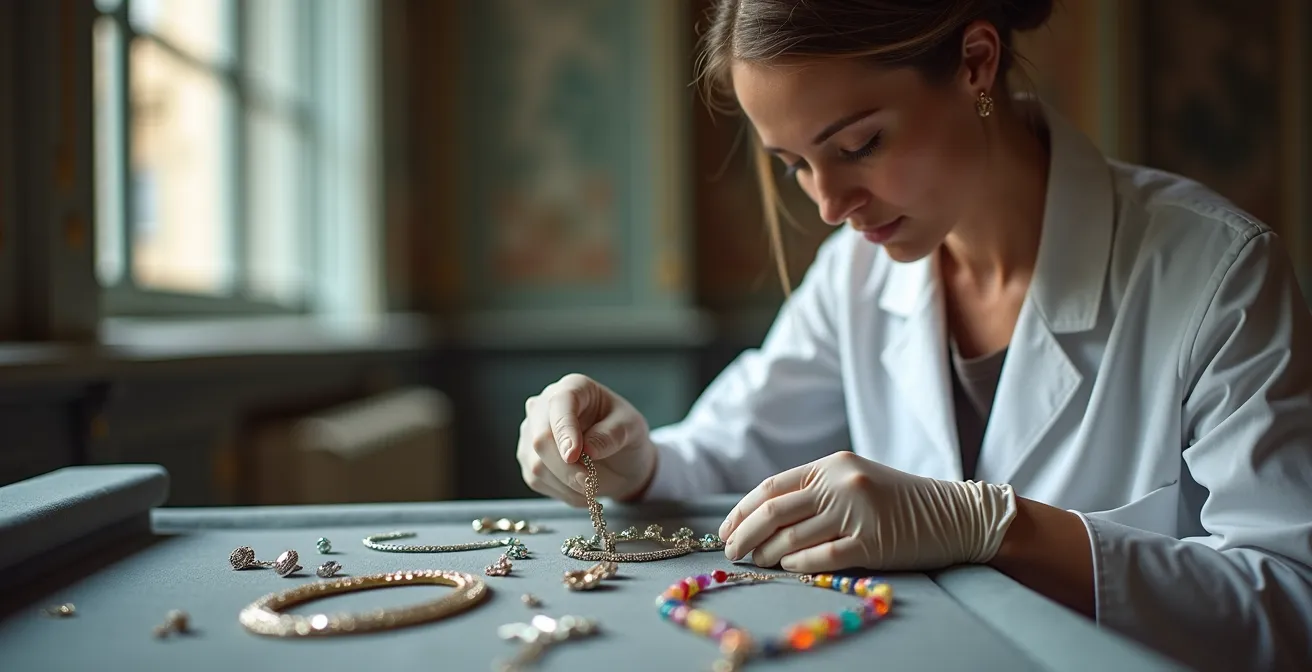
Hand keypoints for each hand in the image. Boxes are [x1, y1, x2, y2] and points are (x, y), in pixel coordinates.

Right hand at [516, 374, 656, 506]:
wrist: (619, 457)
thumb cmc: (624, 433)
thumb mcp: (632, 428)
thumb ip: (613, 434)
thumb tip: (589, 449)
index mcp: (573, 387)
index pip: (560, 404)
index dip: (565, 430)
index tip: (574, 455)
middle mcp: (544, 406)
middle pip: (541, 438)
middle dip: (566, 467)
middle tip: (589, 484)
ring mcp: (531, 432)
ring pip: (537, 464)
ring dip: (567, 484)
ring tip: (593, 488)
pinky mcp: (528, 458)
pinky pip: (537, 480)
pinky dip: (562, 492)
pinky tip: (582, 491)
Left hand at [718, 452, 1016, 572]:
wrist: (955, 515)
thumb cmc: (899, 502)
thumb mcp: (854, 481)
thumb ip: (813, 491)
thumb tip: (760, 517)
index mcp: (832, 465)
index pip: (771, 487)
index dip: (740, 511)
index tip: (724, 531)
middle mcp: (841, 484)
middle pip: (773, 512)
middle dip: (743, 535)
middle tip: (730, 553)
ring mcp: (857, 513)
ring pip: (791, 537)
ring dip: (766, 554)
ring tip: (757, 563)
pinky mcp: (872, 543)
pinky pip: (821, 557)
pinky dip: (797, 565)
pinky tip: (788, 568)